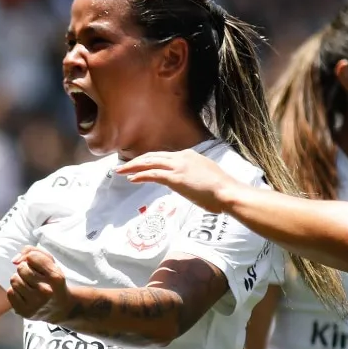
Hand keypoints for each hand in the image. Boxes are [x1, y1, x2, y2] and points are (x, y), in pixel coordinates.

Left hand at [8, 247, 69, 321]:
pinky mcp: (25, 312)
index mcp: (55, 277)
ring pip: (14, 280)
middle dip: (25, 269)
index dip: (32, 259)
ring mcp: (35, 304)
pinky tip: (25, 295)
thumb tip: (14, 260)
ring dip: (19, 280)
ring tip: (29, 286)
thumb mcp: (50, 262)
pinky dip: (16, 291)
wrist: (60, 307)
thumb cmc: (51, 280)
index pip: (32, 257)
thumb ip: (33, 251)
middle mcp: (46, 292)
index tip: (38, 266)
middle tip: (33, 277)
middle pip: (21, 268)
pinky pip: (10, 293)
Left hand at [116, 149, 240, 212]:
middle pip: (153, 156)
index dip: (150, 161)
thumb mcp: (207, 177)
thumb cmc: (221, 190)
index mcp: (190, 156)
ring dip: (133, 167)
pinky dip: (140, 175)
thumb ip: (195, 176)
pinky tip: (131, 178)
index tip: (140, 165)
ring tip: (120, 171)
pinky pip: (153, 174)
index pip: (164, 156)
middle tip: (122, 166)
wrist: (227, 192)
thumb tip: (190, 183)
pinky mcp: (175, 177)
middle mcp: (182, 157)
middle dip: (136, 161)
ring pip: (149, 163)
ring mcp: (178, 166)